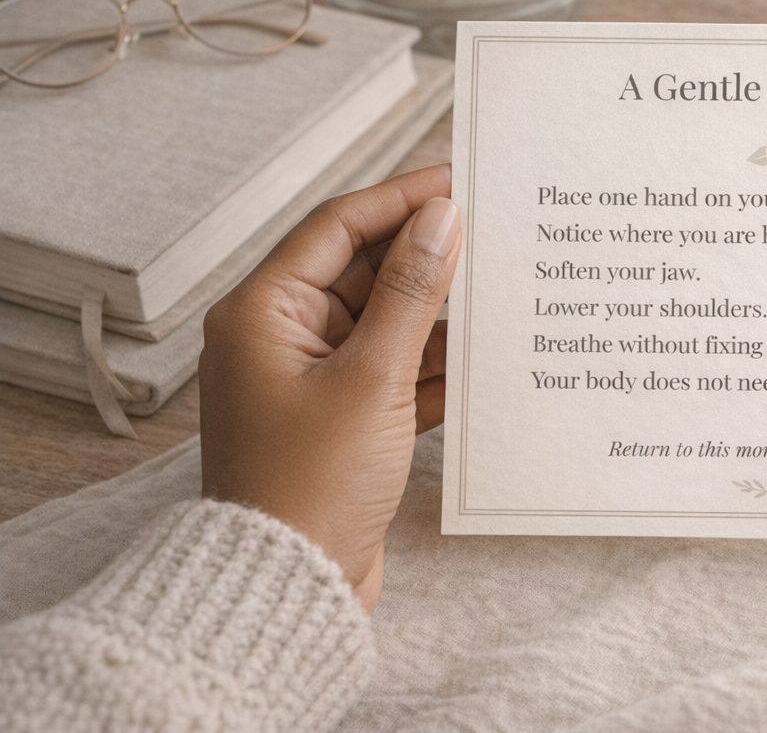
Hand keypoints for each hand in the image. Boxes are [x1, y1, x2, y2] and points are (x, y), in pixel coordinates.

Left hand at [199, 166, 460, 610]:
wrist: (286, 589)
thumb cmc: (307, 487)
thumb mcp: (370, 379)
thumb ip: (409, 293)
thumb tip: (441, 219)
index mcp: (263, 313)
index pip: (338, 227)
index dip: (402, 198)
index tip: (459, 180)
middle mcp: (281, 338)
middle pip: (364, 272)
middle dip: (427, 256)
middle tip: (493, 233)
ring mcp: (312, 381)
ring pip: (386, 323)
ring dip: (438, 315)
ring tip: (501, 295)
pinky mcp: (342, 421)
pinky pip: (395, 372)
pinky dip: (434, 367)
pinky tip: (483, 360)